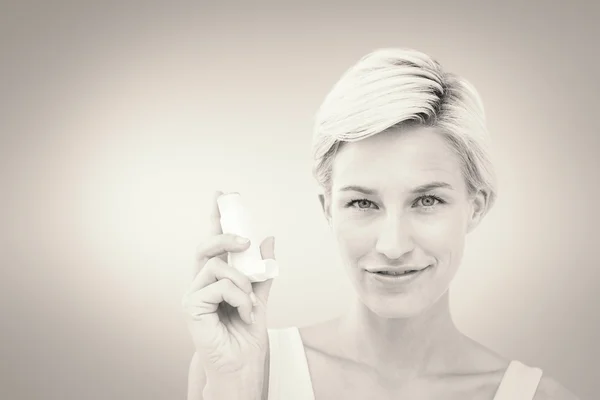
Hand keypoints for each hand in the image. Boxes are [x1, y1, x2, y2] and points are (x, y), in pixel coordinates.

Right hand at [182, 190, 275, 380]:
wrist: (242, 365)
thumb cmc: (246, 335)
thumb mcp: (260, 296)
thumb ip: (262, 270)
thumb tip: (269, 239)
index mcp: (214, 279)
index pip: (212, 243)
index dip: (215, 218)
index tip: (221, 196)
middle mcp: (200, 284)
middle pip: (206, 247)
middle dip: (225, 236)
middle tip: (246, 242)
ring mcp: (193, 294)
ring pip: (218, 266)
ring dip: (242, 283)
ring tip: (250, 305)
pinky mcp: (191, 306)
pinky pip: (220, 286)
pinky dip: (239, 297)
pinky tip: (244, 313)